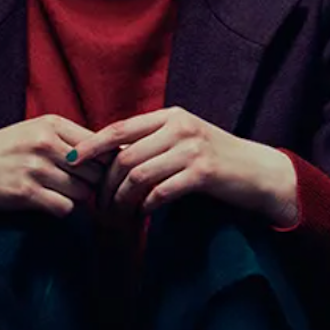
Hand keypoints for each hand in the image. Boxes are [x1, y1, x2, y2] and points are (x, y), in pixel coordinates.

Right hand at [0, 114, 107, 229]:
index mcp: (51, 124)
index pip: (101, 145)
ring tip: (57, 194)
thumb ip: (68, 140)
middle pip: (96, 172)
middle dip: (91, 184)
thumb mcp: (33, 132)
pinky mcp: (25, 193)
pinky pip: (65, 208)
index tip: (96, 173)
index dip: (105, 164)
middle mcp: (45, 143)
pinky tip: (47, 204)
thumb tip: (113, 156)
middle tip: (77, 188)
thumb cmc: (1, 152)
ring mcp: (35, 168)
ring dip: (75, 198)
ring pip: (83, 192)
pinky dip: (61, 210)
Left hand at [69, 106, 300, 224]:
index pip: (119, 128)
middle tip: (96, 202)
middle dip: (105, 182)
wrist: (258, 172)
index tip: (70, 160)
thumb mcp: (182, 139)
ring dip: (123, 198)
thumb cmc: (214, 158)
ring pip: (140, 174)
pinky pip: (162, 191)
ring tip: (116, 213)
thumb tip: (108, 155)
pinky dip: (148, 204)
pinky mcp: (204, 172)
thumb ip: (151, 141)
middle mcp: (180, 127)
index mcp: (170, 116)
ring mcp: (193, 148)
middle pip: (125, 155)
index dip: (91, 145)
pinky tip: (143, 213)